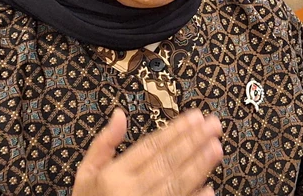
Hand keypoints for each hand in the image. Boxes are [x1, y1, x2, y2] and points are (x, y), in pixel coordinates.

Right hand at [73, 108, 222, 195]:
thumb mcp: (86, 172)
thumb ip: (103, 143)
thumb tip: (119, 115)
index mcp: (113, 176)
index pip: (150, 147)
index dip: (175, 130)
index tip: (195, 116)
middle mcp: (130, 193)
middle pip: (167, 162)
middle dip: (193, 141)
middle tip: (213, 125)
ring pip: (176, 185)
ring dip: (199, 165)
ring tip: (216, 147)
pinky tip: (209, 188)